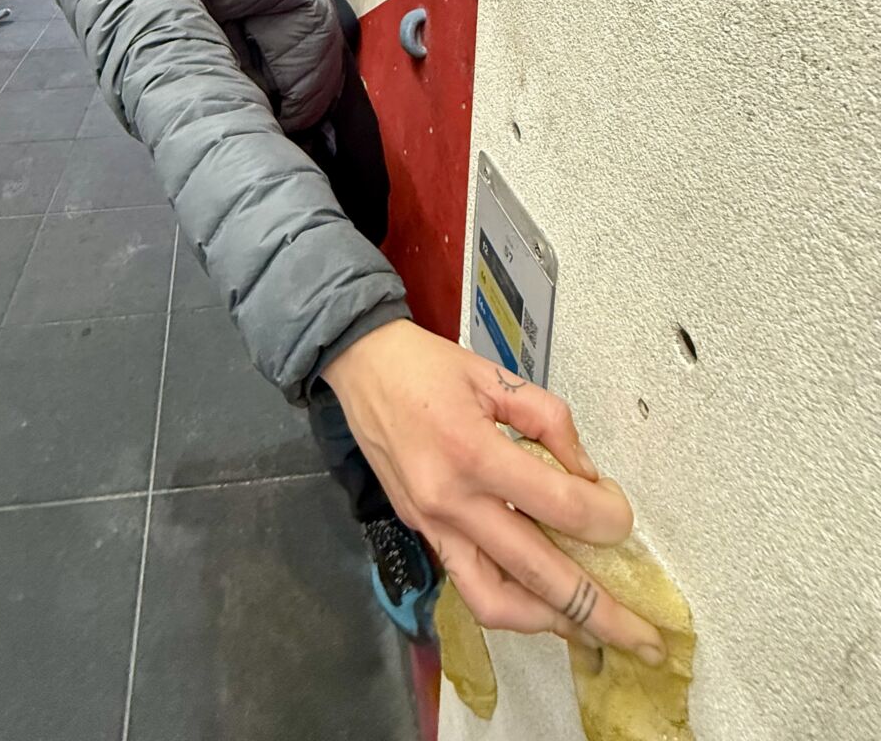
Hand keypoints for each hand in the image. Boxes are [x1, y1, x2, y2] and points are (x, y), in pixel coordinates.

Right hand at [323, 322, 666, 661]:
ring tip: (591, 632)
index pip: (561, 507)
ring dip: (550, 623)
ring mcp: (433, 525)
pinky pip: (470, 585)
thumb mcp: (498, 376)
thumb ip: (550, 421)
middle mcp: (452, 502)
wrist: (360, 367)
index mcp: (475, 453)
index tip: (620, 511)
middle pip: (539, 574)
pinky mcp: (423, 532)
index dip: (606, 517)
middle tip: (645, 638)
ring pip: (496, 602)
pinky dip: (512, 602)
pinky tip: (542, 602)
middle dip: (599, 611)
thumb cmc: (426, 365)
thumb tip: (584, 476)